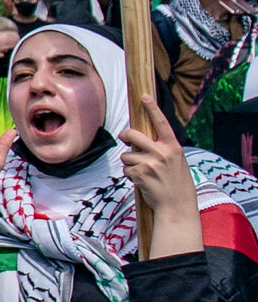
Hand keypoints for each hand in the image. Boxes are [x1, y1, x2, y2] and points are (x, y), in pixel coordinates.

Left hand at [120, 96, 197, 226]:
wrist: (177, 205)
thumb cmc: (176, 182)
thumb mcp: (176, 161)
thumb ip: (162, 148)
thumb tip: (140, 138)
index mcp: (173, 147)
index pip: (161, 123)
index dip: (152, 109)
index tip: (144, 96)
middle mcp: (162, 152)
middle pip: (132, 135)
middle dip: (125, 136)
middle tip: (125, 139)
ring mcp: (150, 163)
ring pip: (126, 155)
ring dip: (130, 163)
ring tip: (144, 172)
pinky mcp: (140, 174)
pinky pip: (125, 169)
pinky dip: (130, 174)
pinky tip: (142, 181)